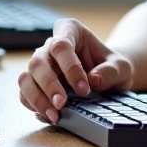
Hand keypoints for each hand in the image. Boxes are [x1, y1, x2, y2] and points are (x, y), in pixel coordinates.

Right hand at [17, 18, 133, 123]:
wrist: (107, 79)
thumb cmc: (112, 68)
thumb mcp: (122, 67)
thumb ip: (111, 71)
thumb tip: (94, 80)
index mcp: (71, 30)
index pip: (62, 45)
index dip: (70, 68)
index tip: (84, 88)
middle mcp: (50, 46)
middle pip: (38, 61)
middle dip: (49, 85)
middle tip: (62, 104)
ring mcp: (40, 65)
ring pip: (25, 78)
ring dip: (37, 98)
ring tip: (54, 115)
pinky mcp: (35, 84)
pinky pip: (24, 94)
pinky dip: (34, 106)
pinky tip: (49, 116)